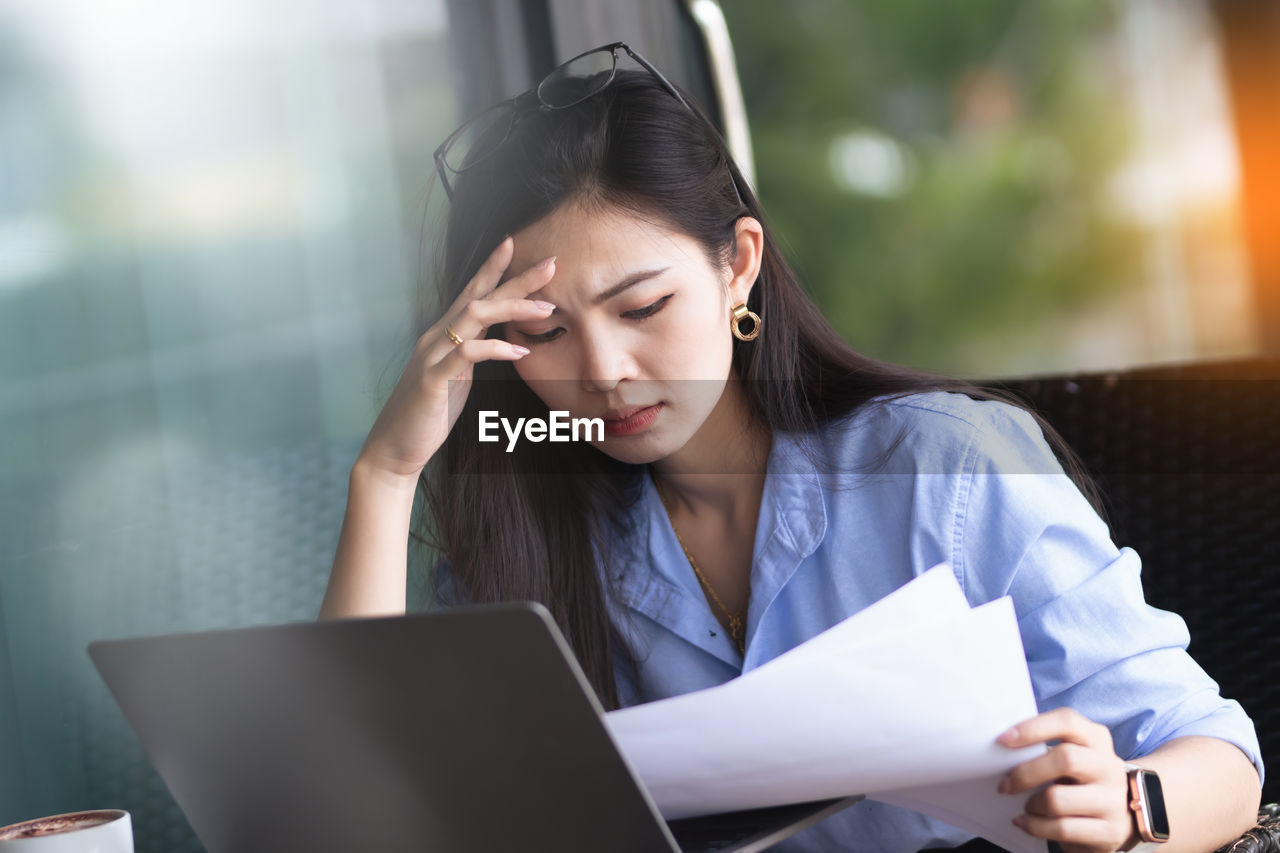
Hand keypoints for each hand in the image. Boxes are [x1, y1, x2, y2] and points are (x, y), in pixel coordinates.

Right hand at [358, 236, 557, 482]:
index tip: (517, 244)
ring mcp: (433, 355)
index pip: (472, 292)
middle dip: (516, 278)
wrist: (394, 447)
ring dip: (513, 307)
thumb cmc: (428, 413)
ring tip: (547, 308)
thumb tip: (501, 342)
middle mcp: (437, 337)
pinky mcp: (433, 378)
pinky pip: (468, 354)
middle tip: (551, 263)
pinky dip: (496, 349)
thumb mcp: (456, 376)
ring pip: (474, 315)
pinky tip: (521, 352)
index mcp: (444, 334)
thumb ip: (473, 353)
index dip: (493, 267)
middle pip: (480, 296)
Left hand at [997, 707, 1135, 852]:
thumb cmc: (1081, 779)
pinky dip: (1035, 826)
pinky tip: (1027, 822)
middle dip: (1025, 773)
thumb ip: (1045, 748)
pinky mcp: (1109, 831)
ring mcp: (1113, 800)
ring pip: (1058, 799)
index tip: (1002, 740)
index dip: (1033, 728)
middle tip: (1005, 785)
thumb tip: (1001, 750)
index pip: (1067, 721)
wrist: (1122, 815)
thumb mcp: (1071, 756)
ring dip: (1032, 804)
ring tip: (1026, 806)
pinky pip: (1061, 828)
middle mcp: (1109, 766)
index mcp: (1096, 739)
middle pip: (1066, 759)